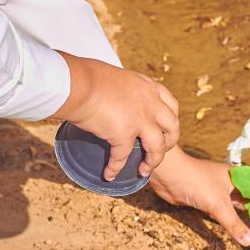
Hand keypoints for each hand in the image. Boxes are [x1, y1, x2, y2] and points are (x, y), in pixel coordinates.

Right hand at [53, 53, 179, 180]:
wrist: (78, 83)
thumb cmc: (88, 76)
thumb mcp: (116, 78)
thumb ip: (123, 89)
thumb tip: (112, 95)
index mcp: (148, 87)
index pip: (171, 105)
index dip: (171, 119)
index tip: (164, 128)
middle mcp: (150, 103)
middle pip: (172, 127)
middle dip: (169, 142)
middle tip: (158, 151)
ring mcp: (139, 120)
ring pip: (157, 147)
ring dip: (152, 162)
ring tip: (143, 171)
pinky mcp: (123, 134)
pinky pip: (122, 157)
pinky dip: (115, 168)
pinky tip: (109, 174)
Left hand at [148, 145, 249, 246]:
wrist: (168, 176)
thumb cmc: (196, 182)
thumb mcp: (218, 204)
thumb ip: (234, 224)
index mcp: (238, 176)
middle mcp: (231, 183)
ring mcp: (219, 191)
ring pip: (238, 204)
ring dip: (247, 214)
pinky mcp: (208, 200)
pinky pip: (225, 211)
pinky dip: (232, 219)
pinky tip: (239, 229)